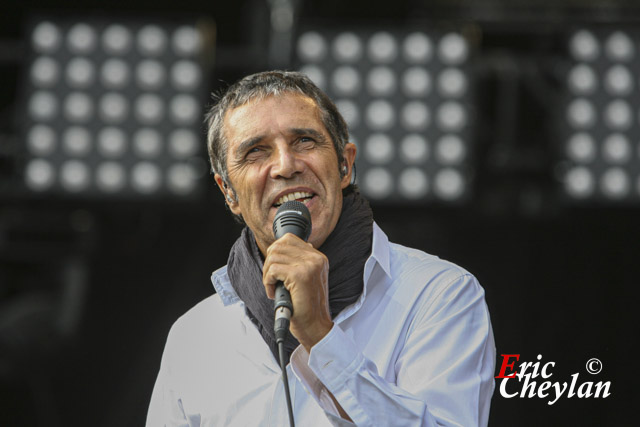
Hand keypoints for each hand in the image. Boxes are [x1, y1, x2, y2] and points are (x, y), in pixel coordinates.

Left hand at [263, 233, 332, 351]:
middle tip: (271, 280)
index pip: (289, 238)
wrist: (315, 326)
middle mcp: (316, 258)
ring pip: (273, 257)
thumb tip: (281, 247)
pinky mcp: (300, 276)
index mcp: (319, 257)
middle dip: (269, 263)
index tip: (275, 270)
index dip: (275, 253)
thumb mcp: (307, 279)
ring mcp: (309, 266)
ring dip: (267, 274)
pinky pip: (273, 270)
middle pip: (278, 246)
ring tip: (273, 288)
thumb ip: (299, 262)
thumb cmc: (307, 306)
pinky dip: (268, 282)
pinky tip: (274, 293)